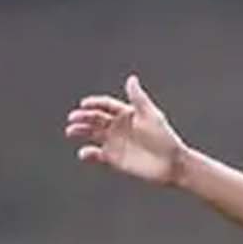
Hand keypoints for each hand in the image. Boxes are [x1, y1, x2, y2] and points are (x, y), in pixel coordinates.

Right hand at [67, 75, 187, 185]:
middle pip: (95, 119)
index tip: (84, 104)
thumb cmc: (164, 138)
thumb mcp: (151, 116)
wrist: (171, 164)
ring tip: (71, 131)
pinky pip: (96, 155)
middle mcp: (118, 127)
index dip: (94, 103)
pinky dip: (88, 154)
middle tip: (73, 118)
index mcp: (127, 114)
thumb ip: (139, 98)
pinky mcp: (113, 159)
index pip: (106, 105)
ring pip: (92, 134)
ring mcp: (115, 143)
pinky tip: (85, 153)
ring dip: (80, 131)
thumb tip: (131, 78)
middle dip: (83, 117)